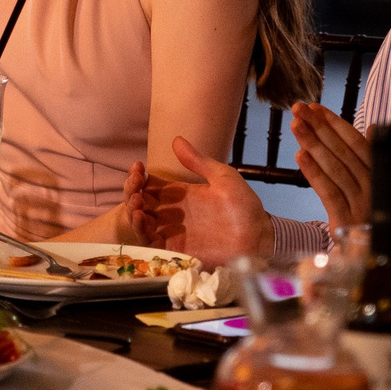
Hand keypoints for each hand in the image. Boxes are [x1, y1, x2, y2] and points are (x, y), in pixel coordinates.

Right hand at [125, 136, 268, 265]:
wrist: (258, 234)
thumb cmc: (244, 205)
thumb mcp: (222, 177)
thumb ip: (199, 162)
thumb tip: (176, 140)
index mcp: (181, 194)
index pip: (151, 185)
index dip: (139, 177)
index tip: (137, 167)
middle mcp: (173, 213)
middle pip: (141, 202)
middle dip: (132, 191)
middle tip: (135, 183)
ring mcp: (173, 232)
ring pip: (142, 222)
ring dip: (133, 210)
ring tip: (137, 201)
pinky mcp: (177, 249)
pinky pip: (151, 242)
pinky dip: (142, 231)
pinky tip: (142, 218)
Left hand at [289, 102, 371, 228]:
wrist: (369, 260)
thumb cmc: (367, 219)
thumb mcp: (372, 187)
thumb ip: (368, 158)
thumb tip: (373, 128)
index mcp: (380, 175)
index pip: (357, 143)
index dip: (336, 124)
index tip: (315, 108)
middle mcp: (373, 187)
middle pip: (344, 152)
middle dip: (319, 127)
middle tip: (298, 108)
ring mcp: (361, 205)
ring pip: (336, 168)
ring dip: (313, 144)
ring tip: (295, 125)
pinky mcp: (347, 222)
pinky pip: (329, 193)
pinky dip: (314, 173)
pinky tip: (300, 157)